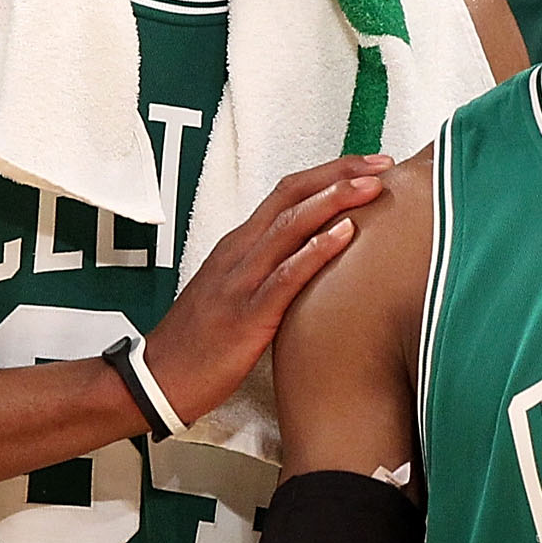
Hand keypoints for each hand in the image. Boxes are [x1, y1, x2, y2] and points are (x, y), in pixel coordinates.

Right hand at [139, 156, 390, 424]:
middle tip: (382, 164)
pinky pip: (285, 276)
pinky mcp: (247, 314)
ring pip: (290, 226)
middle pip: (292, 196)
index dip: (329, 174)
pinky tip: (345, 236)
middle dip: (339, 174)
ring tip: (371, 187)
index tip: (367, 165)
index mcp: (239, 245)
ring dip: (334, 201)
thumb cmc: (200, 341)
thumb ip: (270, 271)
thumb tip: (316, 263)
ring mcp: (242, 281)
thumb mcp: (236, 292)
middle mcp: (240, 252)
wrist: (159, 378)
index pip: (287, 193)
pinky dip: (316, 251)